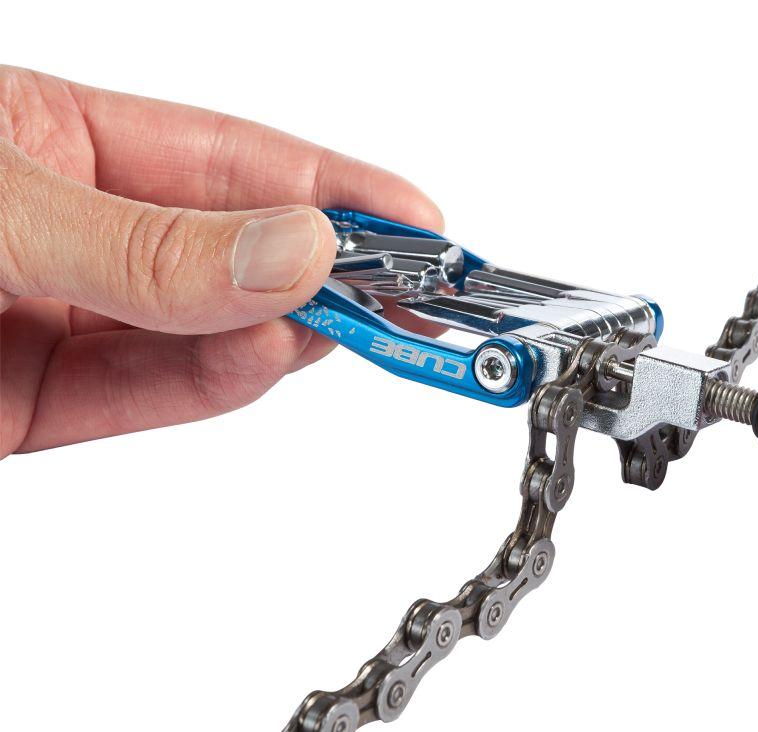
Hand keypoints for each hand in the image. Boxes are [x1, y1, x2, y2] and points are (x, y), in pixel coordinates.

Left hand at [0, 67, 440, 456]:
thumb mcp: (2, 213)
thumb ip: (145, 246)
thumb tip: (293, 251)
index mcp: (50, 138)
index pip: (224, 158)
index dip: (329, 187)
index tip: (416, 222)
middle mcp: (65, 227)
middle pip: (228, 248)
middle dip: (323, 269)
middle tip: (409, 292)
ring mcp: (49, 318)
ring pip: (200, 330)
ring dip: (282, 332)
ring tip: (350, 326)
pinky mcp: (31, 407)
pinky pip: (144, 394)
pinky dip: (216, 383)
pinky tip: (270, 358)